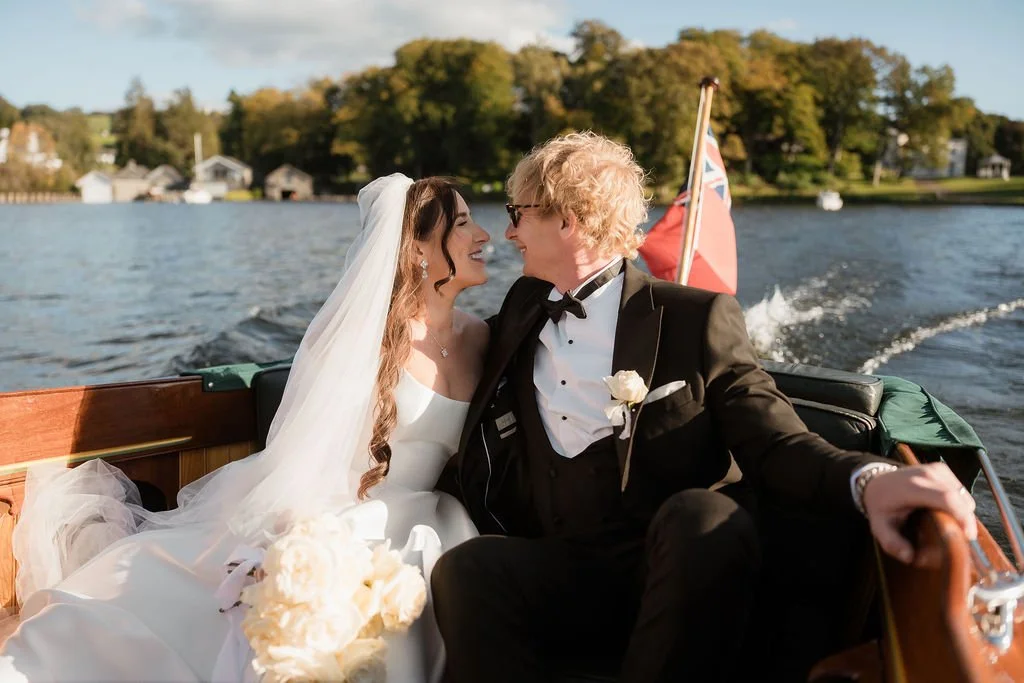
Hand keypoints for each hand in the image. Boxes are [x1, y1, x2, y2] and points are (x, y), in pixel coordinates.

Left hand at [862, 462, 977, 563]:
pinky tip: (945, 511)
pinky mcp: (941, 469)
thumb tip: (909, 557)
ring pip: (963, 495)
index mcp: (913, 487)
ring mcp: (935, 469)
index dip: (963, 516)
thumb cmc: (880, 505)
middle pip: (960, 498)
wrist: (876, 481)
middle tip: (959, 537)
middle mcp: (927, 474)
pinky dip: (959, 503)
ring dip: (962, 511)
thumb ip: (891, 543)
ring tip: (949, 524)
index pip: (947, 498)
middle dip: (966, 520)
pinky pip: (960, 490)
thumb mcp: (879, 526)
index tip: (968, 535)